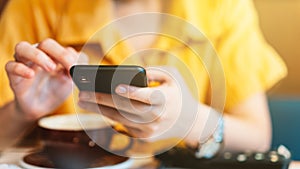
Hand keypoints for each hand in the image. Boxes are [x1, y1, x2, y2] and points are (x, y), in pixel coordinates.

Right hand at [5, 39, 77, 120]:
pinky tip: (31, 75)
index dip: (71, 56)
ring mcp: (24, 64)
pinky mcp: (13, 76)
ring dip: (39, 56)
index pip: (63, 47)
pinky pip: (10, 66)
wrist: (40, 108)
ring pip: (23, 47)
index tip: (77, 70)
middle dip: (60, 54)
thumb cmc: (55, 90)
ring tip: (51, 68)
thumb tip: (83, 61)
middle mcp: (37, 55)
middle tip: (69, 67)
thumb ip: (76, 69)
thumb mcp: (69, 80)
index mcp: (52, 55)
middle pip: (45, 44)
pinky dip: (20, 68)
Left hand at [78, 67, 198, 141]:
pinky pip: (122, 123)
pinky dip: (108, 114)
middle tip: (83, 93)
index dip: (131, 92)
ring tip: (82, 100)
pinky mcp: (142, 135)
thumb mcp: (171, 76)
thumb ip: (153, 71)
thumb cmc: (177, 93)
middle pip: (126, 108)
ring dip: (99, 109)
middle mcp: (156, 117)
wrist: (186, 120)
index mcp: (166, 100)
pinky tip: (95, 106)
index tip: (115, 86)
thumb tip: (130, 73)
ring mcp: (149, 129)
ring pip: (120, 118)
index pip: (147, 97)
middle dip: (102, 100)